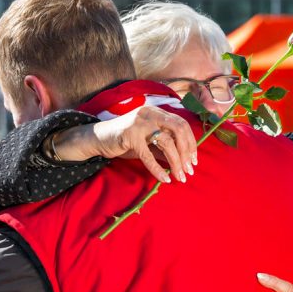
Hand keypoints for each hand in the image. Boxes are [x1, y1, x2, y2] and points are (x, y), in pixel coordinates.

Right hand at [50, 106, 197, 183]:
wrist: (98, 137)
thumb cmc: (125, 140)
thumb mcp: (148, 141)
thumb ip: (164, 147)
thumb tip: (183, 160)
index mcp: (157, 112)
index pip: (182, 124)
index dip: (191, 142)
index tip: (194, 160)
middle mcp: (150, 114)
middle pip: (179, 130)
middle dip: (188, 151)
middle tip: (190, 169)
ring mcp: (140, 124)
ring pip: (167, 143)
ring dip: (176, 162)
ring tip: (180, 176)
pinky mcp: (130, 136)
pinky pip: (148, 156)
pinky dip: (158, 169)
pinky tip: (165, 179)